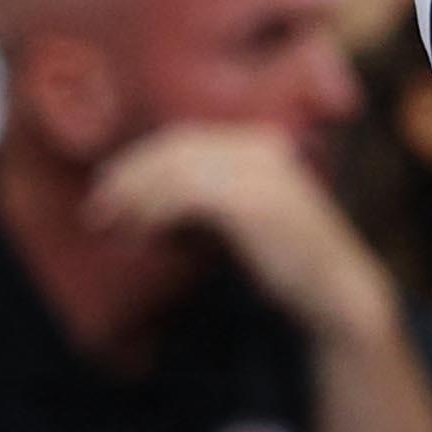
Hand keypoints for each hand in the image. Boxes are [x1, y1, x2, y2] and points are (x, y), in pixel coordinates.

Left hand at [85, 123, 399, 338]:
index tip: (109, 190)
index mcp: (260, 145)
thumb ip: (208, 201)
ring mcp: (258, 172)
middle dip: (129, 175)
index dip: (140, 161)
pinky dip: (153, 213)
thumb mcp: (245, 219)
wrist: (335, 292)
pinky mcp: (250, 202)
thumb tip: (148, 201)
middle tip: (96, 209)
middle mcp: (259, 149)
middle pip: (174, 148)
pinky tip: (139, 237)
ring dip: (135, 197)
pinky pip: (185, 196)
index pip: (185, 139)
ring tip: (110, 225)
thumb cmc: (287, 263)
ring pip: (175, 170)